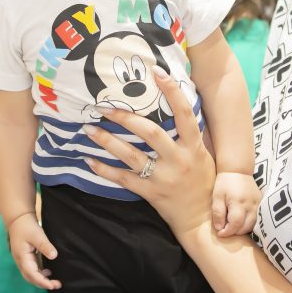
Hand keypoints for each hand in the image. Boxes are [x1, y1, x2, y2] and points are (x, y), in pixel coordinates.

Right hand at [7, 212, 59, 289]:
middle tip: (57, 285)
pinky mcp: (25, 257)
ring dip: (41, 280)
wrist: (18, 218)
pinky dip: (40, 274)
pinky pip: (32, 269)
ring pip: (30, 275)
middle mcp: (20, 261)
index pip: (32, 274)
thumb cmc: (27, 226)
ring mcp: (22, 260)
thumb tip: (54, 256)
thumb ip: (45, 246)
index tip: (53, 285)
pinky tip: (48, 272)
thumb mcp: (37, 235)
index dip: (42, 281)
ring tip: (54, 281)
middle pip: (30, 278)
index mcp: (22, 257)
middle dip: (43, 284)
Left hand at [84, 67, 215, 236]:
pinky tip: (89, 160)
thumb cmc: (203, 183)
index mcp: (194, 146)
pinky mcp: (151, 194)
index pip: (184, 113)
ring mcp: (164, 177)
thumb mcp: (204, 155)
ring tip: (88, 129)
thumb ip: (189, 135)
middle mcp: (179, 159)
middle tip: (104, 106)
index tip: (156, 71)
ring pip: (131, 155)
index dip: (172, 91)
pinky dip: (104, 170)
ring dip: (107, 141)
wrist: (202, 221)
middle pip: (150, 132)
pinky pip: (124, 179)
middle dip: (125, 117)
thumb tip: (174, 105)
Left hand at [212, 172, 260, 236]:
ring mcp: (258, 204)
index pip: (236, 224)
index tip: (220, 233)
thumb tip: (220, 229)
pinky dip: (248, 223)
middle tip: (225, 228)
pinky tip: (240, 220)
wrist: (238, 170)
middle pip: (246, 227)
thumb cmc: (225, 183)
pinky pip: (256, 219)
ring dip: (242, 228)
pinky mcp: (261, 203)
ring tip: (232, 224)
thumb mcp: (217, 196)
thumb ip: (218, 213)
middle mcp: (251, 205)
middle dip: (235, 232)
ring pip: (252, 225)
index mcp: (238, 202)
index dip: (228, 232)